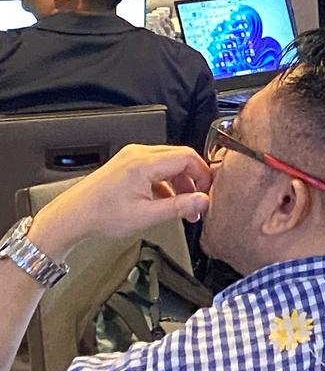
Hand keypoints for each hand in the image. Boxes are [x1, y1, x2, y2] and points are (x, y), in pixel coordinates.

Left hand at [28, 143, 212, 263]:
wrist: (72, 216)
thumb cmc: (101, 216)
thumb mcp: (146, 216)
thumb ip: (179, 207)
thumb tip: (202, 201)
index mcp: (144, 163)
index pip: (187, 157)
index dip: (202, 174)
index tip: (207, 192)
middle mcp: (138, 153)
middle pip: (179, 157)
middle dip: (192, 179)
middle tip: (197, 201)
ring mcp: (131, 157)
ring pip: (167, 162)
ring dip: (179, 181)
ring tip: (181, 205)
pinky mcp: (126, 163)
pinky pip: (155, 166)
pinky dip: (165, 181)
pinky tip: (164, 201)